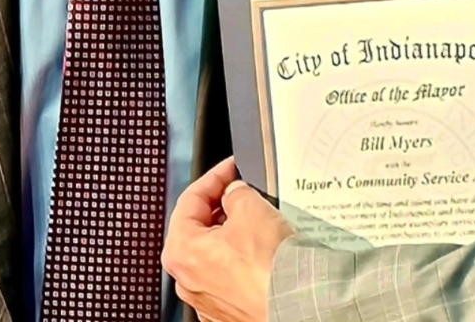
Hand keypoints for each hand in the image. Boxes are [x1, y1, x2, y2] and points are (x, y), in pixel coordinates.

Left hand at [163, 157, 294, 321]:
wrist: (294, 303)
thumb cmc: (268, 268)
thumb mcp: (249, 206)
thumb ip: (234, 192)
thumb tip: (234, 192)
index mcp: (180, 251)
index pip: (191, 199)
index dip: (215, 176)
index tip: (230, 168)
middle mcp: (186, 279)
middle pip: (199, 227)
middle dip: (221, 205)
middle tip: (242, 189)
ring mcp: (206, 298)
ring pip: (215, 252)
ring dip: (232, 232)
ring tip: (256, 219)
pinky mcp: (228, 309)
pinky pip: (230, 273)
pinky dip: (242, 258)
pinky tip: (261, 249)